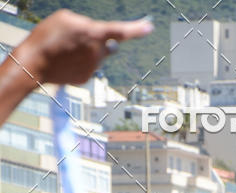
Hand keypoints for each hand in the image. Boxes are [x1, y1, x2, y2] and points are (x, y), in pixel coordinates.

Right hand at [14, 10, 153, 85]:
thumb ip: (86, 24)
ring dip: (90, 52)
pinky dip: (82, 63)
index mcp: (94, 33)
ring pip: (99, 57)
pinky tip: (67, 61)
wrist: (35, 63)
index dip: (136, 29)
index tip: (149, 27)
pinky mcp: (87, 78)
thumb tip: (97, 34)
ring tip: (69, 50)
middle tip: (84, 39)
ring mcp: (93, 67)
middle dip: (102, 42)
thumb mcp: (66, 18)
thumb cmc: (48, 36)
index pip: (120, 31)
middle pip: (109, 45)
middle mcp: (97, 52)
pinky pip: (90, 67)